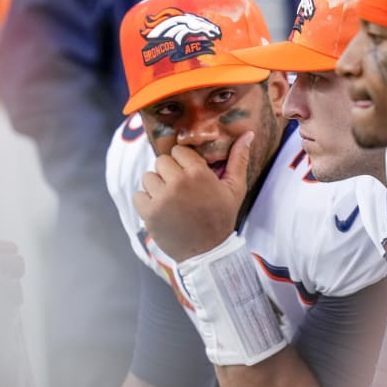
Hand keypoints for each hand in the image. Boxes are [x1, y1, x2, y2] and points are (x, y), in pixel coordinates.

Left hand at [134, 132, 254, 260]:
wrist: (208, 253)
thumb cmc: (221, 218)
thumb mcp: (235, 189)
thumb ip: (238, 159)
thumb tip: (248, 133)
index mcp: (199, 174)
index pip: (178, 151)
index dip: (183, 162)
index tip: (190, 176)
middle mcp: (178, 184)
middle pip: (161, 161)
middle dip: (169, 172)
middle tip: (180, 189)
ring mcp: (162, 199)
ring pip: (148, 177)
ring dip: (157, 187)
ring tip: (170, 200)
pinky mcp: (149, 214)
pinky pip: (138, 195)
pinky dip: (146, 201)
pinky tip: (160, 209)